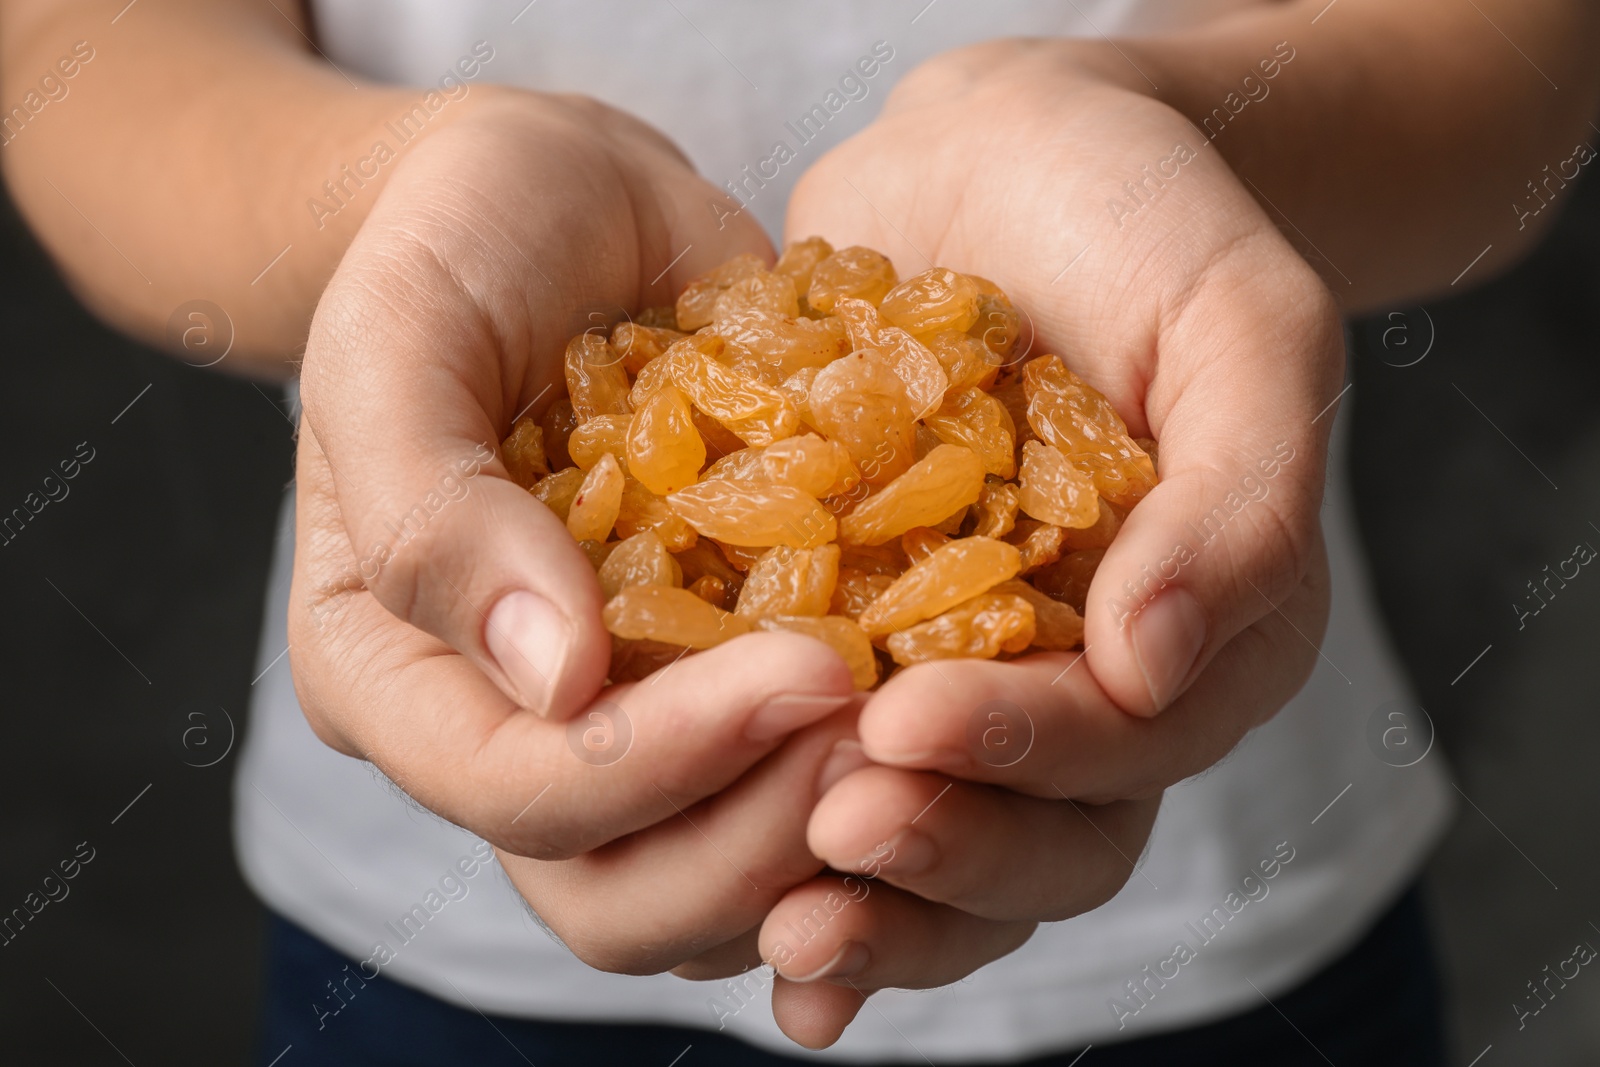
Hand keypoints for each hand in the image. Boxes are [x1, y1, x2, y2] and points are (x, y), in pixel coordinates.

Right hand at [289, 90, 857, 970]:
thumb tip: (554, 683)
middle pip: (617, 896)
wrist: (560, 207)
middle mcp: (503, 730)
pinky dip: (869, 779)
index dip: (659, 766)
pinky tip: (947, 712)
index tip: (809, 670)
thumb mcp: (400, 339)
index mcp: (390, 675)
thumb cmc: (454, 246)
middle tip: (885, 732)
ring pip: (713, 885)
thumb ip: (435, 511)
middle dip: (759, 837)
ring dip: (828, 834)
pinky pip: (787, 789)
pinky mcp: (713, 686)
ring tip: (929, 727)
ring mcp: (618, 720)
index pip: (514, 794)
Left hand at [765, 40, 1341, 1045]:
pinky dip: (808, 855)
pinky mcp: (876, 645)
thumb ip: (1240, 496)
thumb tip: (1155, 665)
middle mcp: (1096, 679)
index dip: (1026, 754)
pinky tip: (747, 922)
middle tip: (832, 832)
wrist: (1008, 157)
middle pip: (1047, 836)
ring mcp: (983, 674)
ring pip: (953, 836)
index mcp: (1206, 628)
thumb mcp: (1240, 325)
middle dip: (945, 851)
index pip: (1133, 742)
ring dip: (876, 897)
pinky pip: (855, 775)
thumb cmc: (1144, 224)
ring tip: (779, 917)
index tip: (903, 723)